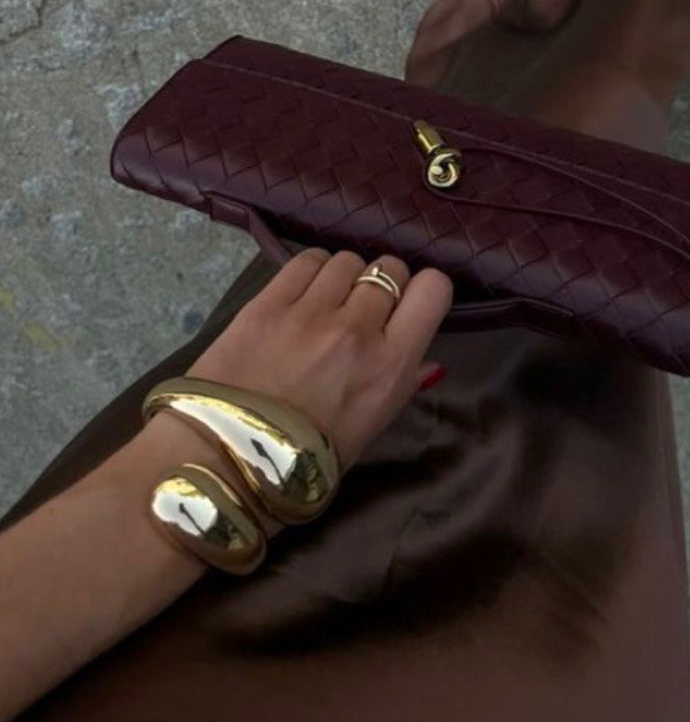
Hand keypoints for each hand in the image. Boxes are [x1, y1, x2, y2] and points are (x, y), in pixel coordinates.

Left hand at [175, 249, 452, 470]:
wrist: (224, 462)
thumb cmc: (306, 461)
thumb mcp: (371, 427)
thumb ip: (402, 383)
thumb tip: (427, 360)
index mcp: (390, 365)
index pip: (433, 289)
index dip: (424, 292)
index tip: (409, 306)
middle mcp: (357, 329)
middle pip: (389, 268)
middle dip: (382, 284)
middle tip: (364, 309)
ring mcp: (310, 312)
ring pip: (348, 260)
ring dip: (344, 278)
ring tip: (327, 303)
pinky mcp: (267, 302)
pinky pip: (306, 261)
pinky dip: (311, 272)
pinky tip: (302, 294)